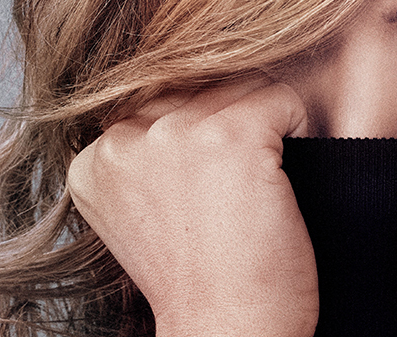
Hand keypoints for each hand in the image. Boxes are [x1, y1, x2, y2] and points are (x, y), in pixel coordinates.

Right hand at [67, 82, 318, 336]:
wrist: (228, 329)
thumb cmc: (202, 281)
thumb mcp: (148, 214)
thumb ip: (149, 157)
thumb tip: (191, 104)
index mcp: (98, 159)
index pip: (164, 102)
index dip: (204, 136)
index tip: (214, 187)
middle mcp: (125, 138)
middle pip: (203, 86)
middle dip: (234, 123)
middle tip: (242, 187)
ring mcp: (176, 134)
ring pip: (244, 85)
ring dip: (267, 124)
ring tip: (260, 183)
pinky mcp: (232, 136)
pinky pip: (283, 98)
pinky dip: (298, 129)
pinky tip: (284, 178)